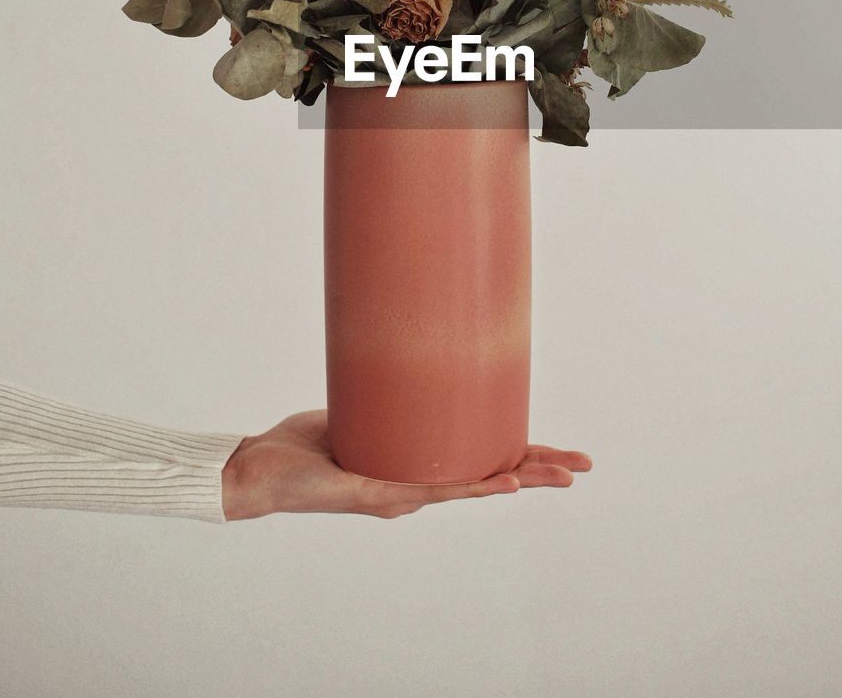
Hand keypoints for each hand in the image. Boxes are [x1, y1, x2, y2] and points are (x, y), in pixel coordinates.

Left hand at [221, 410, 591, 520]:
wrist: (257, 472)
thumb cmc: (302, 446)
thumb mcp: (357, 408)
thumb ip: (386, 391)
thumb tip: (412, 346)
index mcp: (416, 469)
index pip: (482, 461)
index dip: (523, 456)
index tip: (561, 451)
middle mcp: (415, 488)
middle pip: (492, 477)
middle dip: (540, 470)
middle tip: (584, 467)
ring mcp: (399, 495)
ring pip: (472, 485)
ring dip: (519, 479)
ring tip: (557, 476)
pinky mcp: (376, 495)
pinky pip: (432, 490)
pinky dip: (472, 487)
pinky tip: (503, 484)